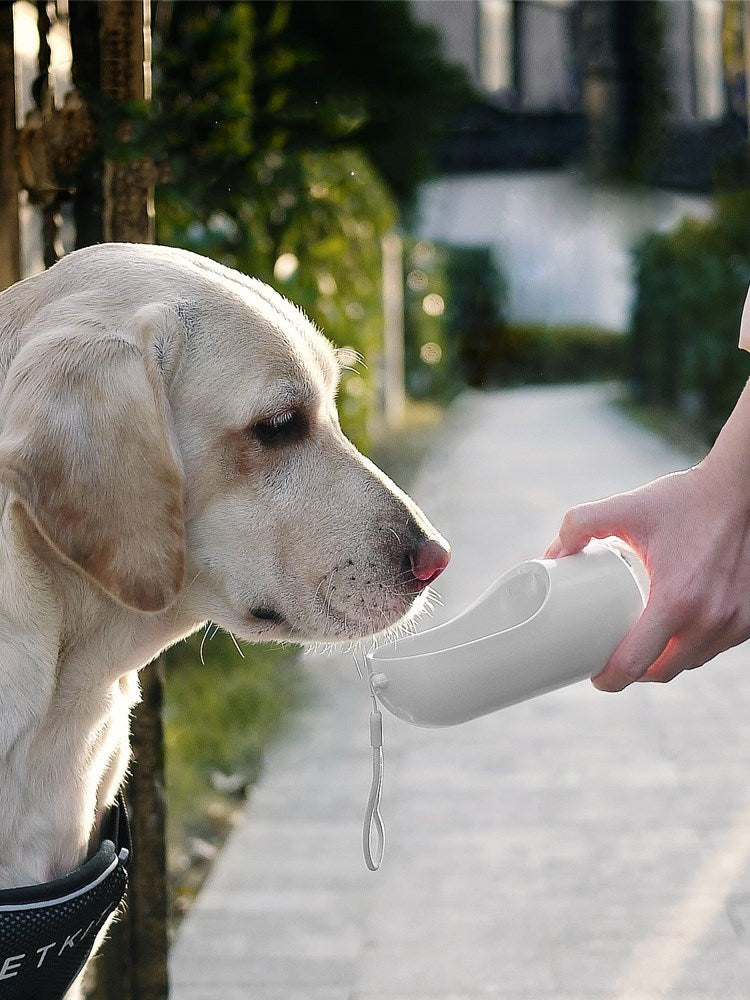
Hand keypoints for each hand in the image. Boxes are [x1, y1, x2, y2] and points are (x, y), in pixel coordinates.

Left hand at [545, 460, 749, 690]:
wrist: (743, 489)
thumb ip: (580, 523)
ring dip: (665, 662)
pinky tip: (676, 636)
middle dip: (635, 673)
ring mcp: (736, 622)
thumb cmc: (686, 500)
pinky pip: (716, 648)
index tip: (595, 676)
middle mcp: (711, 619)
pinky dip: (693, 647)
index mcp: (677, 601)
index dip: (610, 678)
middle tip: (612, 659)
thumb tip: (553, 554)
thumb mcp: (627, 507)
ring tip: (641, 647)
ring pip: (692, 662)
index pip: (637, 664)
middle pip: (663, 671)